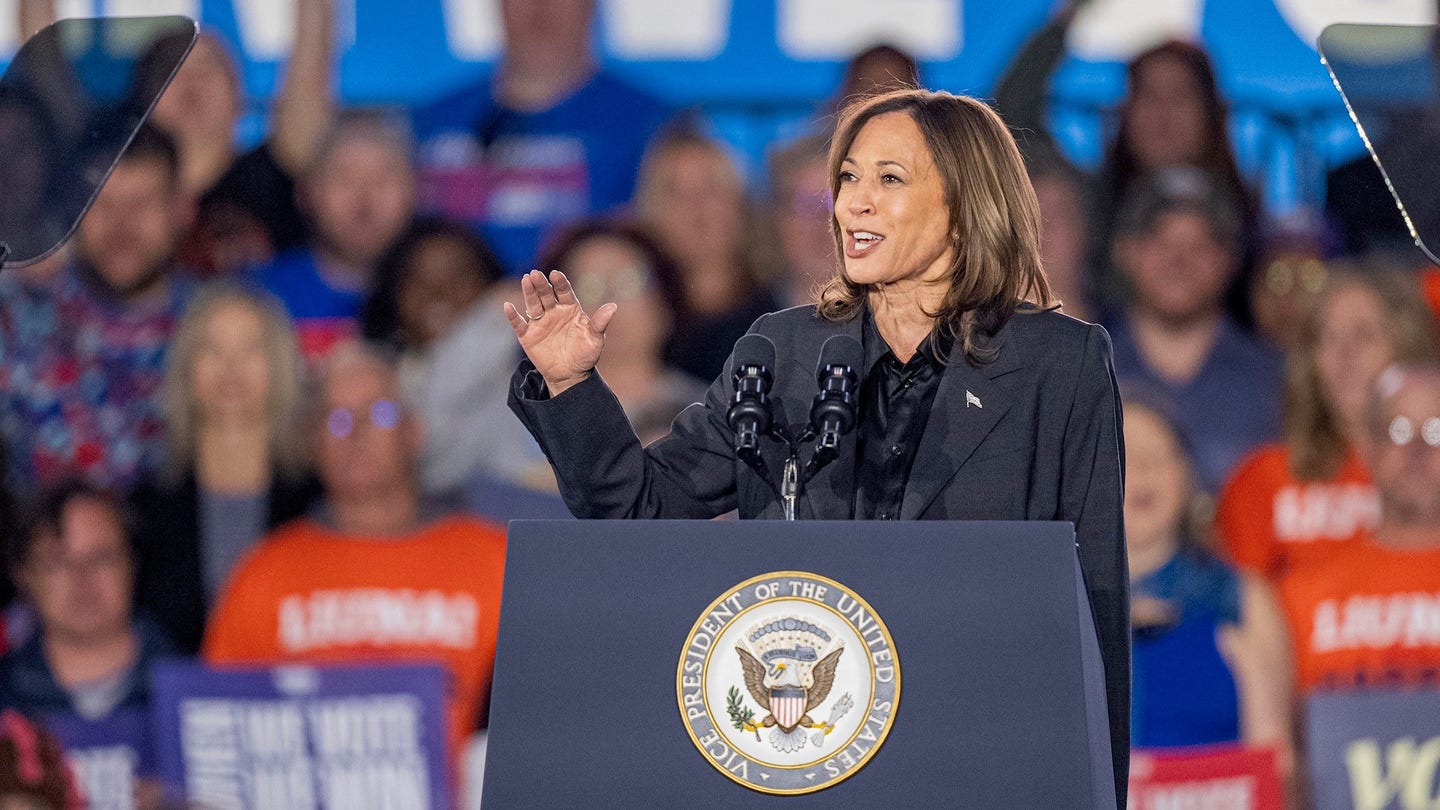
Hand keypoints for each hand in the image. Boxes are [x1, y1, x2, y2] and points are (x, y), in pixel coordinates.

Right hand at [504, 269, 616, 395]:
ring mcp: (540, 322)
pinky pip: (519, 323)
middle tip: (535, 274)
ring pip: (533, 304)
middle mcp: (554, 312)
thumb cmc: (585, 355)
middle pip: (546, 294)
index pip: (564, 292)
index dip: (560, 283)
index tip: (556, 274)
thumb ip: (600, 322)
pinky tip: (508, 306)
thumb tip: (613, 306)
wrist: (571, 375)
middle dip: (541, 284)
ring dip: (529, 292)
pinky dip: (512, 316)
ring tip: (526, 280)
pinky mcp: (528, 335)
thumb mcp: (595, 339)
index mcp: (570, 309)